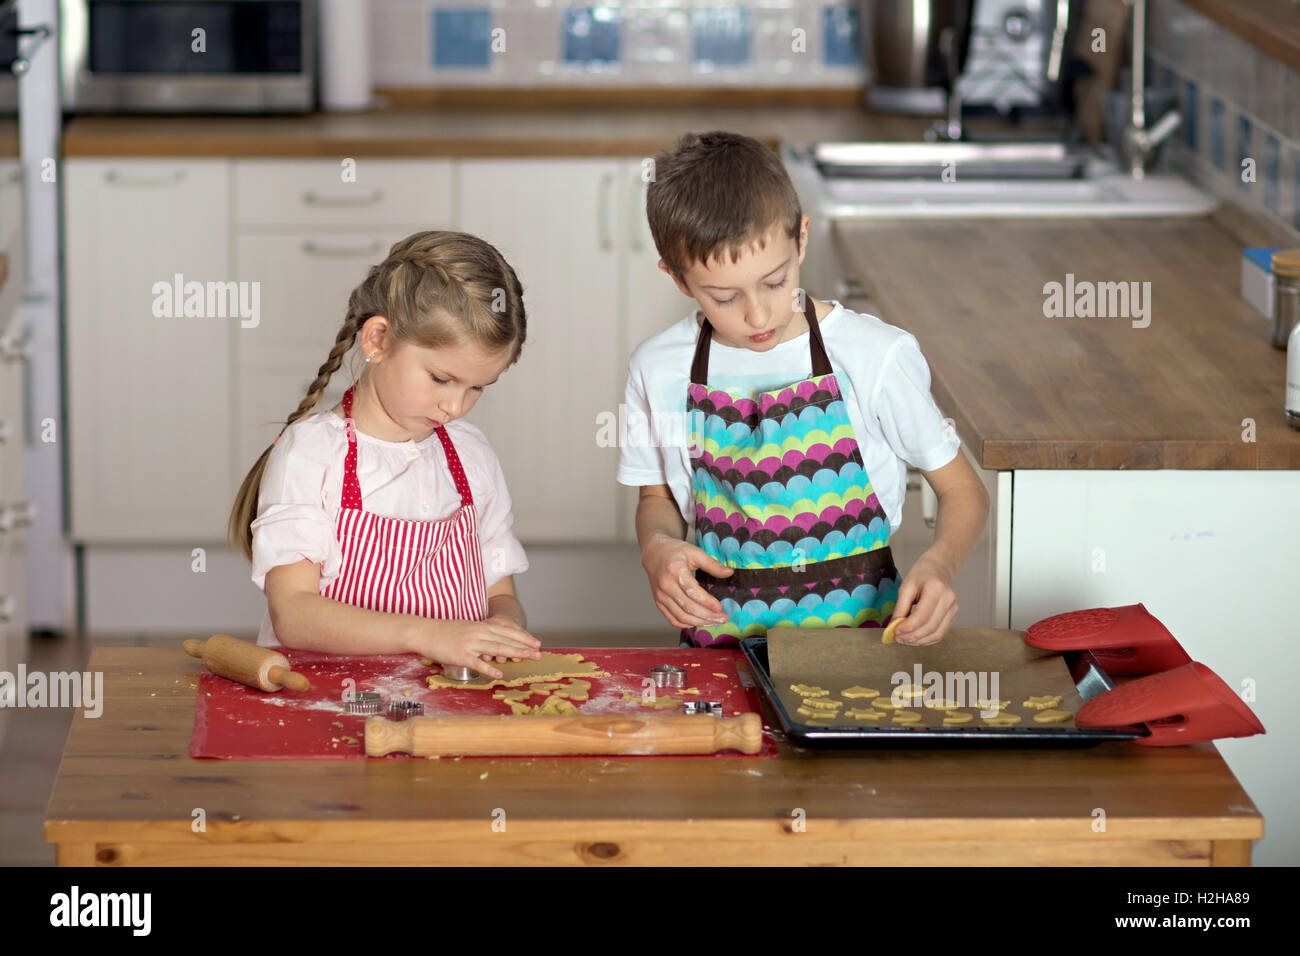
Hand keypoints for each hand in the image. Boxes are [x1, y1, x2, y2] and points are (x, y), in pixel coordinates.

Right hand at [413, 618, 541, 679]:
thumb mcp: (467, 629)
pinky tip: (499, 673)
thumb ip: (482, 636)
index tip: (537, 643)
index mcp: (481, 626)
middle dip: (525, 646)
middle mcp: (478, 633)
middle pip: (506, 639)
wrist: (424, 631)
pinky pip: (477, 662)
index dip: (524, 637)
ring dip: (514, 653)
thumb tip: (496, 646)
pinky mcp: (460, 655)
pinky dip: (489, 668)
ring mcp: (469, 644)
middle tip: (539, 653)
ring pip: (496, 648)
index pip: (507, 631)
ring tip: (527, 658)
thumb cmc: (445, 632)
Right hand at [641, 532, 733, 628]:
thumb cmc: (675, 551)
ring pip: (680, 617)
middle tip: (723, 618)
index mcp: (675, 570)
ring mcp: (660, 596)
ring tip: (714, 622)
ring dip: (699, 622)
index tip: (720, 608)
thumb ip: (712, 564)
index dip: (707, 602)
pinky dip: (686, 624)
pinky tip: (698, 622)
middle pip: (688, 607)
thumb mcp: (695, 552)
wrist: (654, 553)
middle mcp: (665, 585)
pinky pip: (672, 619)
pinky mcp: (658, 602)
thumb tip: (729, 573)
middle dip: (708, 616)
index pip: (692, 591)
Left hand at [891, 554, 957, 645]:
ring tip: (904, 640)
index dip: (907, 627)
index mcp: (936, 589)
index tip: (894, 632)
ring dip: (919, 641)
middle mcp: (949, 600)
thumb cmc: (921, 575)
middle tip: (897, 639)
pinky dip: (927, 640)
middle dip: (912, 636)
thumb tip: (893, 628)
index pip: (922, 616)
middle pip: (930, 627)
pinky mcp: (953, 616)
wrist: (939, 568)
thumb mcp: (906, 587)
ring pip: (937, 634)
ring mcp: (954, 609)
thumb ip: (900, 608)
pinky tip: (915, 639)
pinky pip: (940, 633)